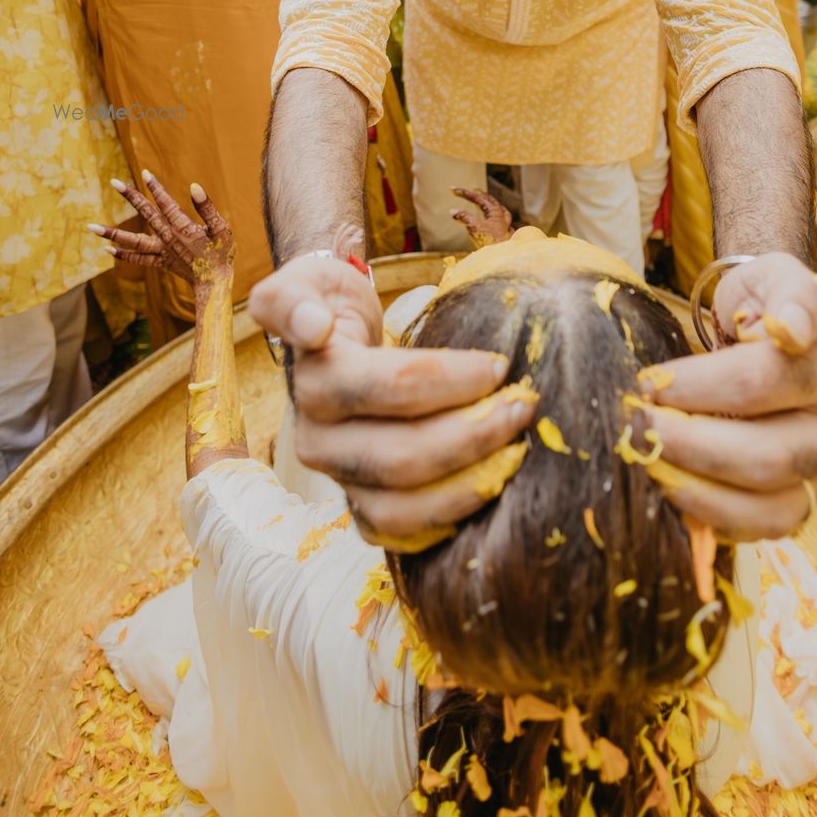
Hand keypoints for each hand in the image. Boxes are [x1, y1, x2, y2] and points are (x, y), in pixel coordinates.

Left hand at [89, 172, 232, 284]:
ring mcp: (162, 252)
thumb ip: (207, 207)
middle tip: (114, 182)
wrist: (214, 285)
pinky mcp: (161, 263)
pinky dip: (124, 255)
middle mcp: (168, 239)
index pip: (166, 203)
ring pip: (134, 241)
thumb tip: (194, 186)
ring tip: (91, 228)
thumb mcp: (221, 229)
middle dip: (131, 197)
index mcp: (183, 228)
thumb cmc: (221, 255)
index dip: (156, 188)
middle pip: (146, 215)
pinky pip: (139, 259)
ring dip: (113, 234)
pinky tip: (108, 249)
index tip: (145, 173)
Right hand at [248, 256, 538, 543]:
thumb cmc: (329, 305)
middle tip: (523, 406)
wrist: (322, 338)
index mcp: (314, 380)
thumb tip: (313, 328)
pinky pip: (400, 532)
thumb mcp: (307, 284)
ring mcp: (336, 478)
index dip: (452, 379)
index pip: (392, 385)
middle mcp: (315, 439)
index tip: (500, 364)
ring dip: (468, 483)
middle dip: (473, 433)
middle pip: (401, 455)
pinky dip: (446, 518)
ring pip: (400, 506)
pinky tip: (485, 490)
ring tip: (516, 449)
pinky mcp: (355, 504)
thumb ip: (293, 298)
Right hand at [451, 186, 512, 246]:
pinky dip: (500, 220)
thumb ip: (465, 218)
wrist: (503, 259)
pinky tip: (498, 225)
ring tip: (488, 204)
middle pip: (492, 202)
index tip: (454, 190)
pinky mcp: (506, 238)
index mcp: (496, 213)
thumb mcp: (475, 228)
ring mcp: (506, 228)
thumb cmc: (491, 243)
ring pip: (502, 212)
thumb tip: (453, 211)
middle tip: (474, 191)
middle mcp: (503, 218)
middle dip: (481, 196)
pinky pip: (505, 224)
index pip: (479, 199)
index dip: (466, 194)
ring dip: (493, 206)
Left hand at [633, 253, 816, 539]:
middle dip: (686, 444)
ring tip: (645, 461)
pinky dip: (705, 517)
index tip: (647, 381)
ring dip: (693, 488)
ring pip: (765, 508)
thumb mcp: (774, 278)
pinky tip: (667, 488)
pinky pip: (754, 533)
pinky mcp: (794, 509)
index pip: (760, 382)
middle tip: (633, 427)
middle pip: (764, 457)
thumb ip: (792, 293)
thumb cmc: (762, 307)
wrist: (765, 340)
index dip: (695, 386)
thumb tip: (791, 330)